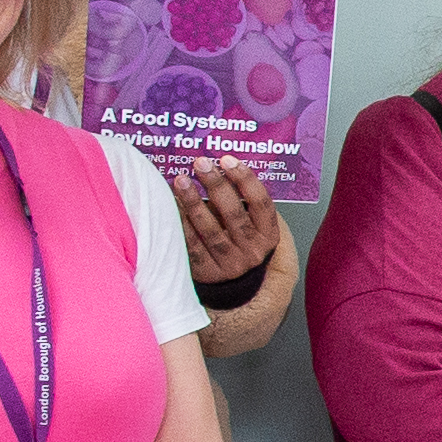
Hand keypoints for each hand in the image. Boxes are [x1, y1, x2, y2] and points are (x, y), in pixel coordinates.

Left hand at [170, 164, 280, 288]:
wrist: (236, 282)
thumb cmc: (240, 242)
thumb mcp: (252, 224)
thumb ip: (243, 201)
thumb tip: (218, 166)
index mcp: (269, 234)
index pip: (261, 203)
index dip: (245, 179)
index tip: (227, 159)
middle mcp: (253, 251)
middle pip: (235, 214)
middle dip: (216, 185)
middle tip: (200, 163)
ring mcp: (231, 264)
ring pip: (211, 231)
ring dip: (194, 203)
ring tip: (181, 180)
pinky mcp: (209, 273)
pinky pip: (193, 246)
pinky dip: (182, 225)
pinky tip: (172, 206)